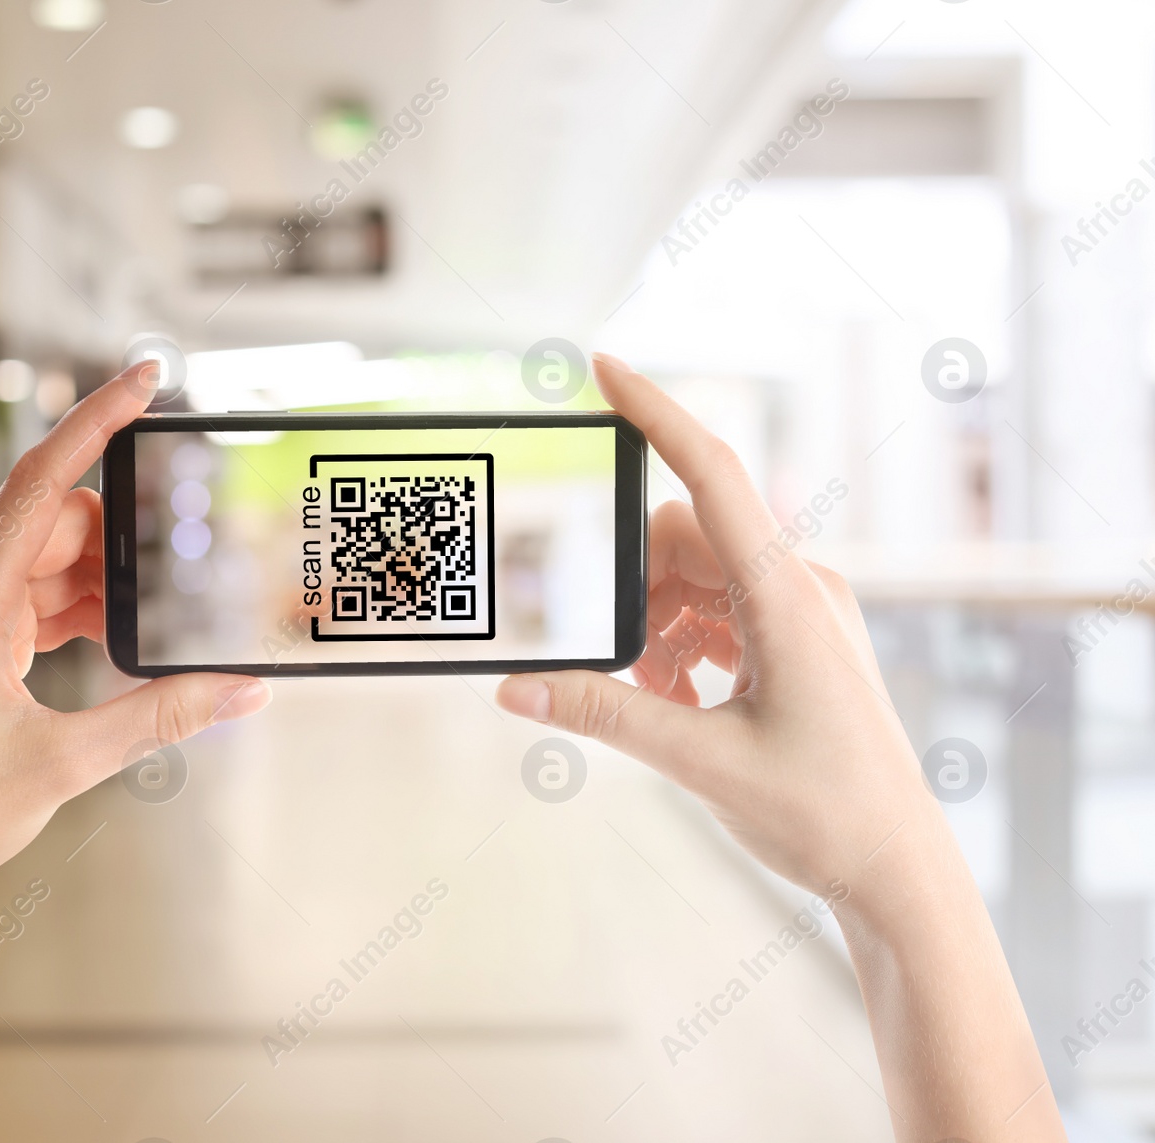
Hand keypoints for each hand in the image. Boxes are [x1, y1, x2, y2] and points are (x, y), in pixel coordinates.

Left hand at [0, 362, 270, 917]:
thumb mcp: (66, 764)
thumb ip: (161, 717)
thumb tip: (241, 690)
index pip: (42, 478)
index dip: (98, 418)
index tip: (147, 375)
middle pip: (57, 525)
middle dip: (121, 552)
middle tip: (173, 598)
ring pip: (45, 565)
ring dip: (99, 591)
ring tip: (143, 640)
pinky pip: (26, 600)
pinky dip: (72, 614)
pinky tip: (108, 651)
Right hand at [497, 354, 1064, 1140]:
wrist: (899, 869)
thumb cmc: (822, 813)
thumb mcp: (699, 762)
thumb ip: (604, 714)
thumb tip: (515, 687)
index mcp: (786, 597)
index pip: (712, 475)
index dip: (657, 412)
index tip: (605, 367)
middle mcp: (802, 586)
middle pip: (687, 538)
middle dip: (634, 586)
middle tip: (612, 659)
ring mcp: (808, 609)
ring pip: (701, 575)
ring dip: (658, 621)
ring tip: (654, 696)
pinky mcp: (804, 637)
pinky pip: (724, 605)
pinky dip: (685, 637)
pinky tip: (681, 695)